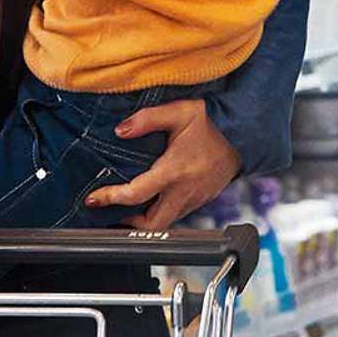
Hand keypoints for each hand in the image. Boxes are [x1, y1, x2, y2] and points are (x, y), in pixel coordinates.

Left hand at [84, 98, 240, 231]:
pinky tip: (148, 200)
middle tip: (109, 212)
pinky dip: (158, 213)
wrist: (243, 136)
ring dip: (142, 220)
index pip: (137, 194)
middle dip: (127, 224)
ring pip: (163, 223)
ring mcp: (193, 200)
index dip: (111, 198)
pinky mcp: (199, 201)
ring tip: (124, 208)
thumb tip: (120, 130)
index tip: (93, 198)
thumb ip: (147, 119)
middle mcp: (184, 191)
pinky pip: (175, 214)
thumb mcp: (179, 112)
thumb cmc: (211, 123)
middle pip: (151, 225)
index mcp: (175, 170)